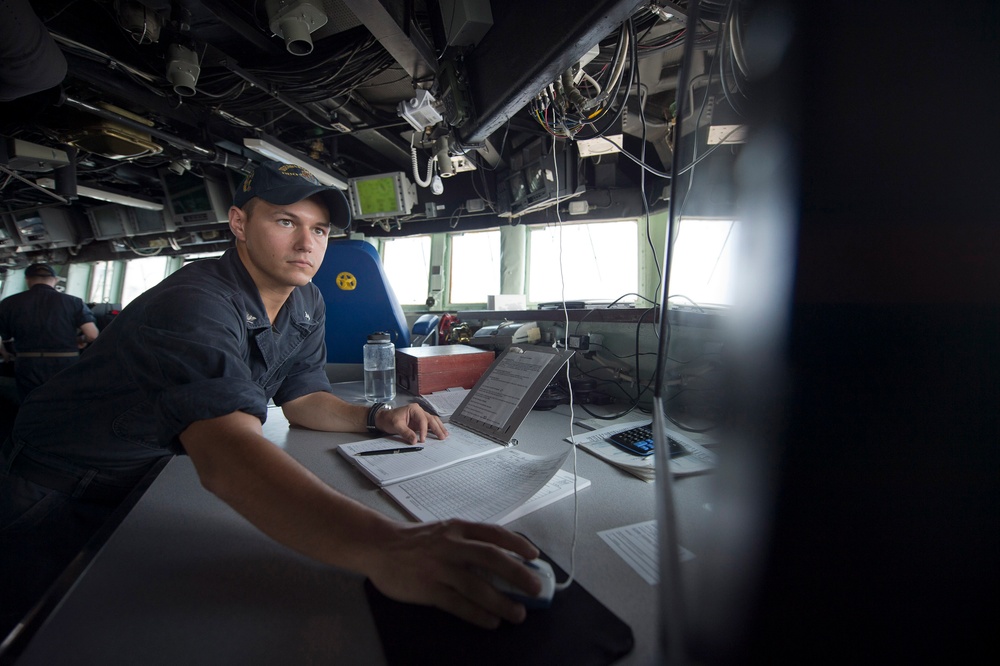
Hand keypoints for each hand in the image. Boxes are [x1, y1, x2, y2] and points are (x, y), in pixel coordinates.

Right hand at [365, 519, 541, 628]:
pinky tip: (491, 622)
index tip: (534, 556)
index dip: (517, 544)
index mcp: (457, 528)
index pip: (493, 533)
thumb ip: (467, 542)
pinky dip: (478, 614)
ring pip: (477, 585)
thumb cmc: (415, 541)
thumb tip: (501, 561)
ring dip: (501, 601)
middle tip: (536, 588)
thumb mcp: (443, 532)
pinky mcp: (428, 589)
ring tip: (518, 613)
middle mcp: (451, 545)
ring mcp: (439, 568)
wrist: (378, 546)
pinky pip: (458, 604)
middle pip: (491, 558)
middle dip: (517, 573)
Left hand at [376, 402, 447, 443]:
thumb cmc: (388, 419)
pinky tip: (440, 433)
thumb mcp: (396, 425)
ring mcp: (420, 417)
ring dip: (439, 428)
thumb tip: (414, 440)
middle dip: (437, 428)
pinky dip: (435, 429)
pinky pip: (429, 425)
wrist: (383, 419)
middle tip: (442, 437)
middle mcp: (418, 412)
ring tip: (445, 435)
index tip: (422, 439)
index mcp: (414, 409)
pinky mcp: (419, 423)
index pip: (423, 419)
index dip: (424, 430)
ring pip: (433, 421)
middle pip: (431, 419)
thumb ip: (406, 433)